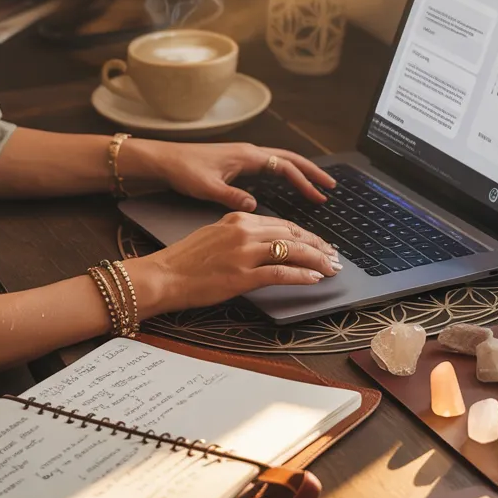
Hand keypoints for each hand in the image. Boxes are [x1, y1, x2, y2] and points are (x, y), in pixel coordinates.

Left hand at [124, 138, 336, 210]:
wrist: (163, 160)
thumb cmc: (184, 170)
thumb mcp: (208, 187)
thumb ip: (232, 197)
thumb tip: (255, 207)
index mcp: (246, 156)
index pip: (284, 166)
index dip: (304, 181)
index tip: (319, 196)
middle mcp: (248, 152)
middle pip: (288, 159)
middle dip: (311, 172)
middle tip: (330, 187)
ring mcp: (243, 156)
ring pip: (279, 161)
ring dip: (299, 172)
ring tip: (315, 187)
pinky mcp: (236, 162)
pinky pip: (268, 166)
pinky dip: (283, 174)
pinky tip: (287, 185)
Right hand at [128, 212, 341, 315]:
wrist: (164, 275)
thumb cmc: (185, 259)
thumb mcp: (214, 234)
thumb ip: (240, 234)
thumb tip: (265, 242)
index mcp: (238, 219)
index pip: (282, 224)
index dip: (306, 235)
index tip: (319, 244)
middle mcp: (244, 231)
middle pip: (292, 235)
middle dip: (317, 246)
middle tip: (334, 256)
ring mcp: (244, 254)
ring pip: (292, 252)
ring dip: (316, 260)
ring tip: (331, 268)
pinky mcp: (242, 276)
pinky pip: (281, 274)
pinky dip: (302, 276)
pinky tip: (314, 279)